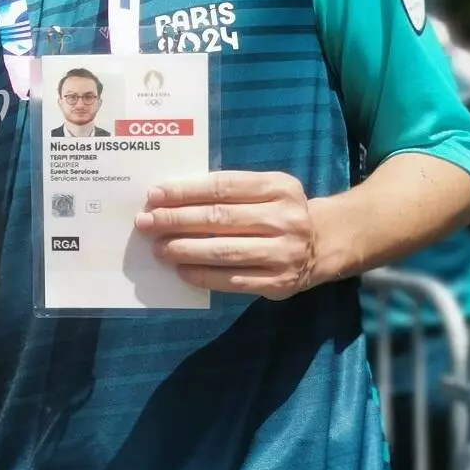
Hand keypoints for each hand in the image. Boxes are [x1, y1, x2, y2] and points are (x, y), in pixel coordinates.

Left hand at [133, 171, 317, 299]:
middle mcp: (286, 218)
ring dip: (185, 249)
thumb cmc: (278, 213)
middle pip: (220, 218)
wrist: (322, 246)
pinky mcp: (279, 282)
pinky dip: (202, 275)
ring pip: (224, 251)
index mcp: (279, 187)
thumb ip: (229, 192)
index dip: (185, 191)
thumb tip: (171, 201)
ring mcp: (285, 252)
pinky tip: (181, 270)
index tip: (154, 196)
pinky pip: (232, 280)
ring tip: (159, 248)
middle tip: (146, 223)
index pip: (224, 186)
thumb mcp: (265, 191)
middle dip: (176, 220)